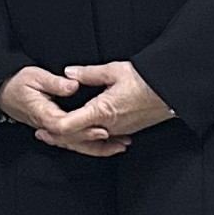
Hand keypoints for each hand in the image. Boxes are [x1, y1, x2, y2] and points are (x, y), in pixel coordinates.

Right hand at [0, 64, 113, 154]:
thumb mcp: (35, 76)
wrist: (4, 93)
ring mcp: (51, 131)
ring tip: (119, 146)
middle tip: (119, 142)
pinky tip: (104, 144)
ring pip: (75, 145)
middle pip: (74, 141)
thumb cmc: (19, 83)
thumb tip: (73, 85)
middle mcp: (48, 126)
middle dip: (97, 143)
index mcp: (43, 114)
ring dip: (97, 148)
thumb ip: (55, 83)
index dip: (85, 130)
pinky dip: (89, 145)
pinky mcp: (55, 131)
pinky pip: (73, 142)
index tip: (102, 129)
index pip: (66, 127)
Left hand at [51, 60, 178, 153]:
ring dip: (72, 141)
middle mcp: (108, 126)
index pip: (69, 127)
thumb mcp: (114, 70)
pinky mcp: (125, 131)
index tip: (42, 124)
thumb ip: (88, 74)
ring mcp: (118, 132)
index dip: (53, 128)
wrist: (171, 92)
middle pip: (76, 140)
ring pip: (89, 143)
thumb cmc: (145, 80)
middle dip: (58, 139)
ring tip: (56, 136)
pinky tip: (82, 137)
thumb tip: (68, 73)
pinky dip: (88, 141)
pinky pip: (102, 142)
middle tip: (42, 134)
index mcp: (101, 111)